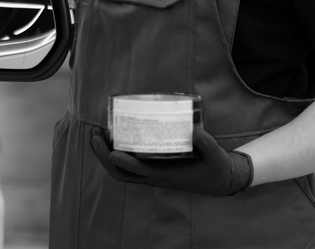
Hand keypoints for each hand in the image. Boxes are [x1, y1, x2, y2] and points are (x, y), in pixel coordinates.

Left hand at [89, 125, 252, 196]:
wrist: (219, 181)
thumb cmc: (216, 169)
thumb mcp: (217, 158)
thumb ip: (209, 146)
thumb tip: (196, 132)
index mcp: (167, 174)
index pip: (141, 171)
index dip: (125, 162)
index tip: (113, 151)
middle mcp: (155, 176)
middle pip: (121, 172)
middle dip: (104, 155)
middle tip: (95, 134)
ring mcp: (151, 173)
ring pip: (121, 170)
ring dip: (105, 154)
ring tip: (97, 133)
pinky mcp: (151, 168)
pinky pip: (127, 164)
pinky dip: (115, 153)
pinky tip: (112, 136)